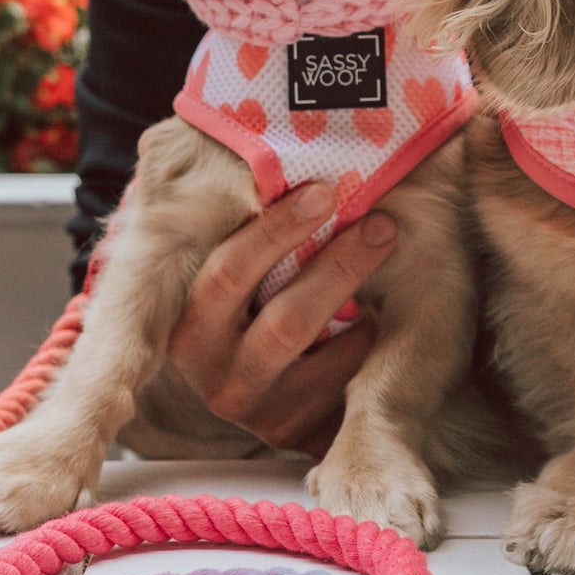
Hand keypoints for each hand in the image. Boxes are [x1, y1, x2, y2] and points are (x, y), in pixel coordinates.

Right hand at [166, 182, 397, 450]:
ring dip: (357, 296)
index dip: (275, 231)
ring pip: (312, 350)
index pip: (226, 273)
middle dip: (335, 265)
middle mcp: (209, 370)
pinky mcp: (288, 432)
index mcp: (184, 322)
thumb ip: (251, 233)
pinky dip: (367, 341)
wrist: (276, 389)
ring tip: (389, 249)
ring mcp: (252, 407)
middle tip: (380, 222)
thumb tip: (283, 141)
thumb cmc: (259, 304)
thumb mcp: (242, 274)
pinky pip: (339, 383)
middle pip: (280, 319)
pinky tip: (387, 312)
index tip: (324, 189)